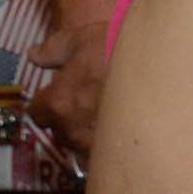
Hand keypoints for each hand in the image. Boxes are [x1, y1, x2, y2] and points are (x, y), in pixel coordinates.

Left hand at [30, 13, 109, 151]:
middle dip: (68, 118)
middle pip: (59, 130)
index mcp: (58, 103)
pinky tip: (120, 127)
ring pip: (81, 143)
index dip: (47, 101)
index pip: (37, 113)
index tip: (61, 93)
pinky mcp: (118, 153)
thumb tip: (33, 57)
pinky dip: (107, 142)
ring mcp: (96, 145)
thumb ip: (53, 50)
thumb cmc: (116, 50)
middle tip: (87, 100)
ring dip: (87, 131)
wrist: (159, 70)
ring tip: (106, 114)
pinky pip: (103, 152)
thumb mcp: (81, 40)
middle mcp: (73, 130)